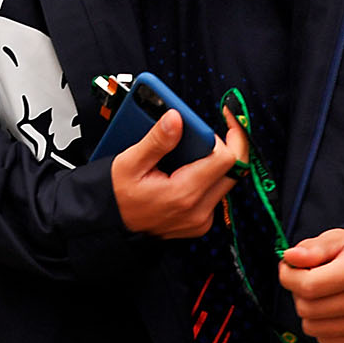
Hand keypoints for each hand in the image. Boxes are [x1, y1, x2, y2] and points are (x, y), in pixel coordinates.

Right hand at [112, 107, 245, 239]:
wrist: (110, 223)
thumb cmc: (118, 195)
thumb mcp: (130, 162)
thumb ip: (157, 140)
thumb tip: (176, 118)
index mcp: (184, 193)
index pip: (226, 160)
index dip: (227, 136)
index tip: (224, 118)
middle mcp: (198, 210)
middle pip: (233, 172)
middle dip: (225, 147)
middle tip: (208, 131)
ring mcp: (201, 220)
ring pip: (226, 183)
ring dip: (215, 163)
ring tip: (193, 149)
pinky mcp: (199, 223)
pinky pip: (215, 195)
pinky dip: (207, 178)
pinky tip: (188, 168)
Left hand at [277, 228, 343, 342]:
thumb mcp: (336, 239)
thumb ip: (312, 248)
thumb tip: (290, 257)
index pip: (308, 285)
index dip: (288, 276)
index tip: (288, 267)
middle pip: (307, 309)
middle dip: (298, 293)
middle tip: (307, 280)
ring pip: (313, 328)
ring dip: (308, 311)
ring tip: (321, 294)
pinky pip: (326, 340)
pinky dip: (322, 325)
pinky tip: (332, 308)